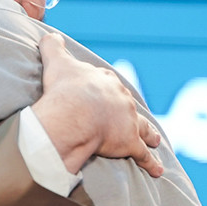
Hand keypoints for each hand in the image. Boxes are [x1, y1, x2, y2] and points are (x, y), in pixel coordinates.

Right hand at [31, 33, 163, 176]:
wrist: (75, 114)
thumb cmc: (66, 88)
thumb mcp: (57, 62)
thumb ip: (53, 47)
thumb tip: (49, 34)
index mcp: (106, 82)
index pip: (108, 83)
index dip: (106, 88)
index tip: (104, 92)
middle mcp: (122, 100)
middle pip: (127, 105)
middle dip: (129, 111)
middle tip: (129, 117)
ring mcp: (128, 122)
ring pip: (143, 128)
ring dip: (150, 134)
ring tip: (155, 140)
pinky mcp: (129, 143)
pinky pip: (143, 155)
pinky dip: (151, 164)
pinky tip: (157, 170)